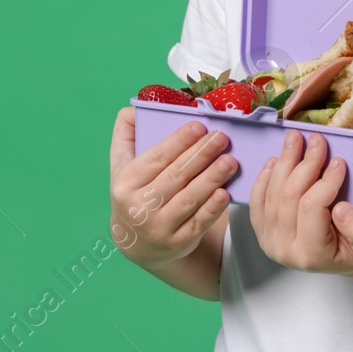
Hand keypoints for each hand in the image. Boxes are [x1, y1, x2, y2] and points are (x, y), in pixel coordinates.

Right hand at [108, 106, 235, 270]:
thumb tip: (135, 108)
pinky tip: (226, 193)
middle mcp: (138, 208)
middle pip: (175, 177)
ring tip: (230, 161)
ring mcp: (158, 228)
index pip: (155, 159)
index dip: (178, 142)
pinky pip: (199, 223)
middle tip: (222, 138)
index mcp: (124, 184)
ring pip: (189, 200)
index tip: (199, 126)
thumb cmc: (135, 193)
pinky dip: (213, 208)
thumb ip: (126, 135)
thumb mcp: (122, 166)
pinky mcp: (178, 243)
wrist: (137, 243)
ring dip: (212, 179)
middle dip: (201, 155)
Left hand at [248, 128, 352, 278]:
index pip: (311, 208)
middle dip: (304, 164)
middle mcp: (285, 250)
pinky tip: (275, 159)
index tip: (339, 161)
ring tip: (296, 139)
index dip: (325, 180)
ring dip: (284, 162)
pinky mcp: (264, 230)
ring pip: (271, 193)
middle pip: (287, 197)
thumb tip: (341, 210)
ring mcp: (270, 240)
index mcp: (312, 255)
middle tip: (317, 140)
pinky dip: (265, 177)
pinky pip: (257, 200)